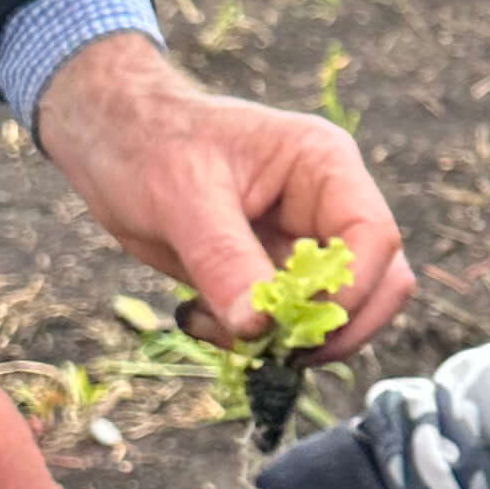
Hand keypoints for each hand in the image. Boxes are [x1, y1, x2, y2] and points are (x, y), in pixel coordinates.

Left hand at [33, 37, 414, 354]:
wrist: (110, 140)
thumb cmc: (148, 143)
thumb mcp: (182, 198)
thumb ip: (224, 260)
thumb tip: (260, 327)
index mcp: (323, 166)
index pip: (373, 237)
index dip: (349, 290)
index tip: (293, 327)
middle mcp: (327, 206)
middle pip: (379, 283)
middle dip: (330, 327)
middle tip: (268, 348)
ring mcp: (304, 243)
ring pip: (340, 313)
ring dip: (287, 340)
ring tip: (214, 326)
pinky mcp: (275, 274)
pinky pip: (290, 324)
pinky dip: (254, 339)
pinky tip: (200, 317)